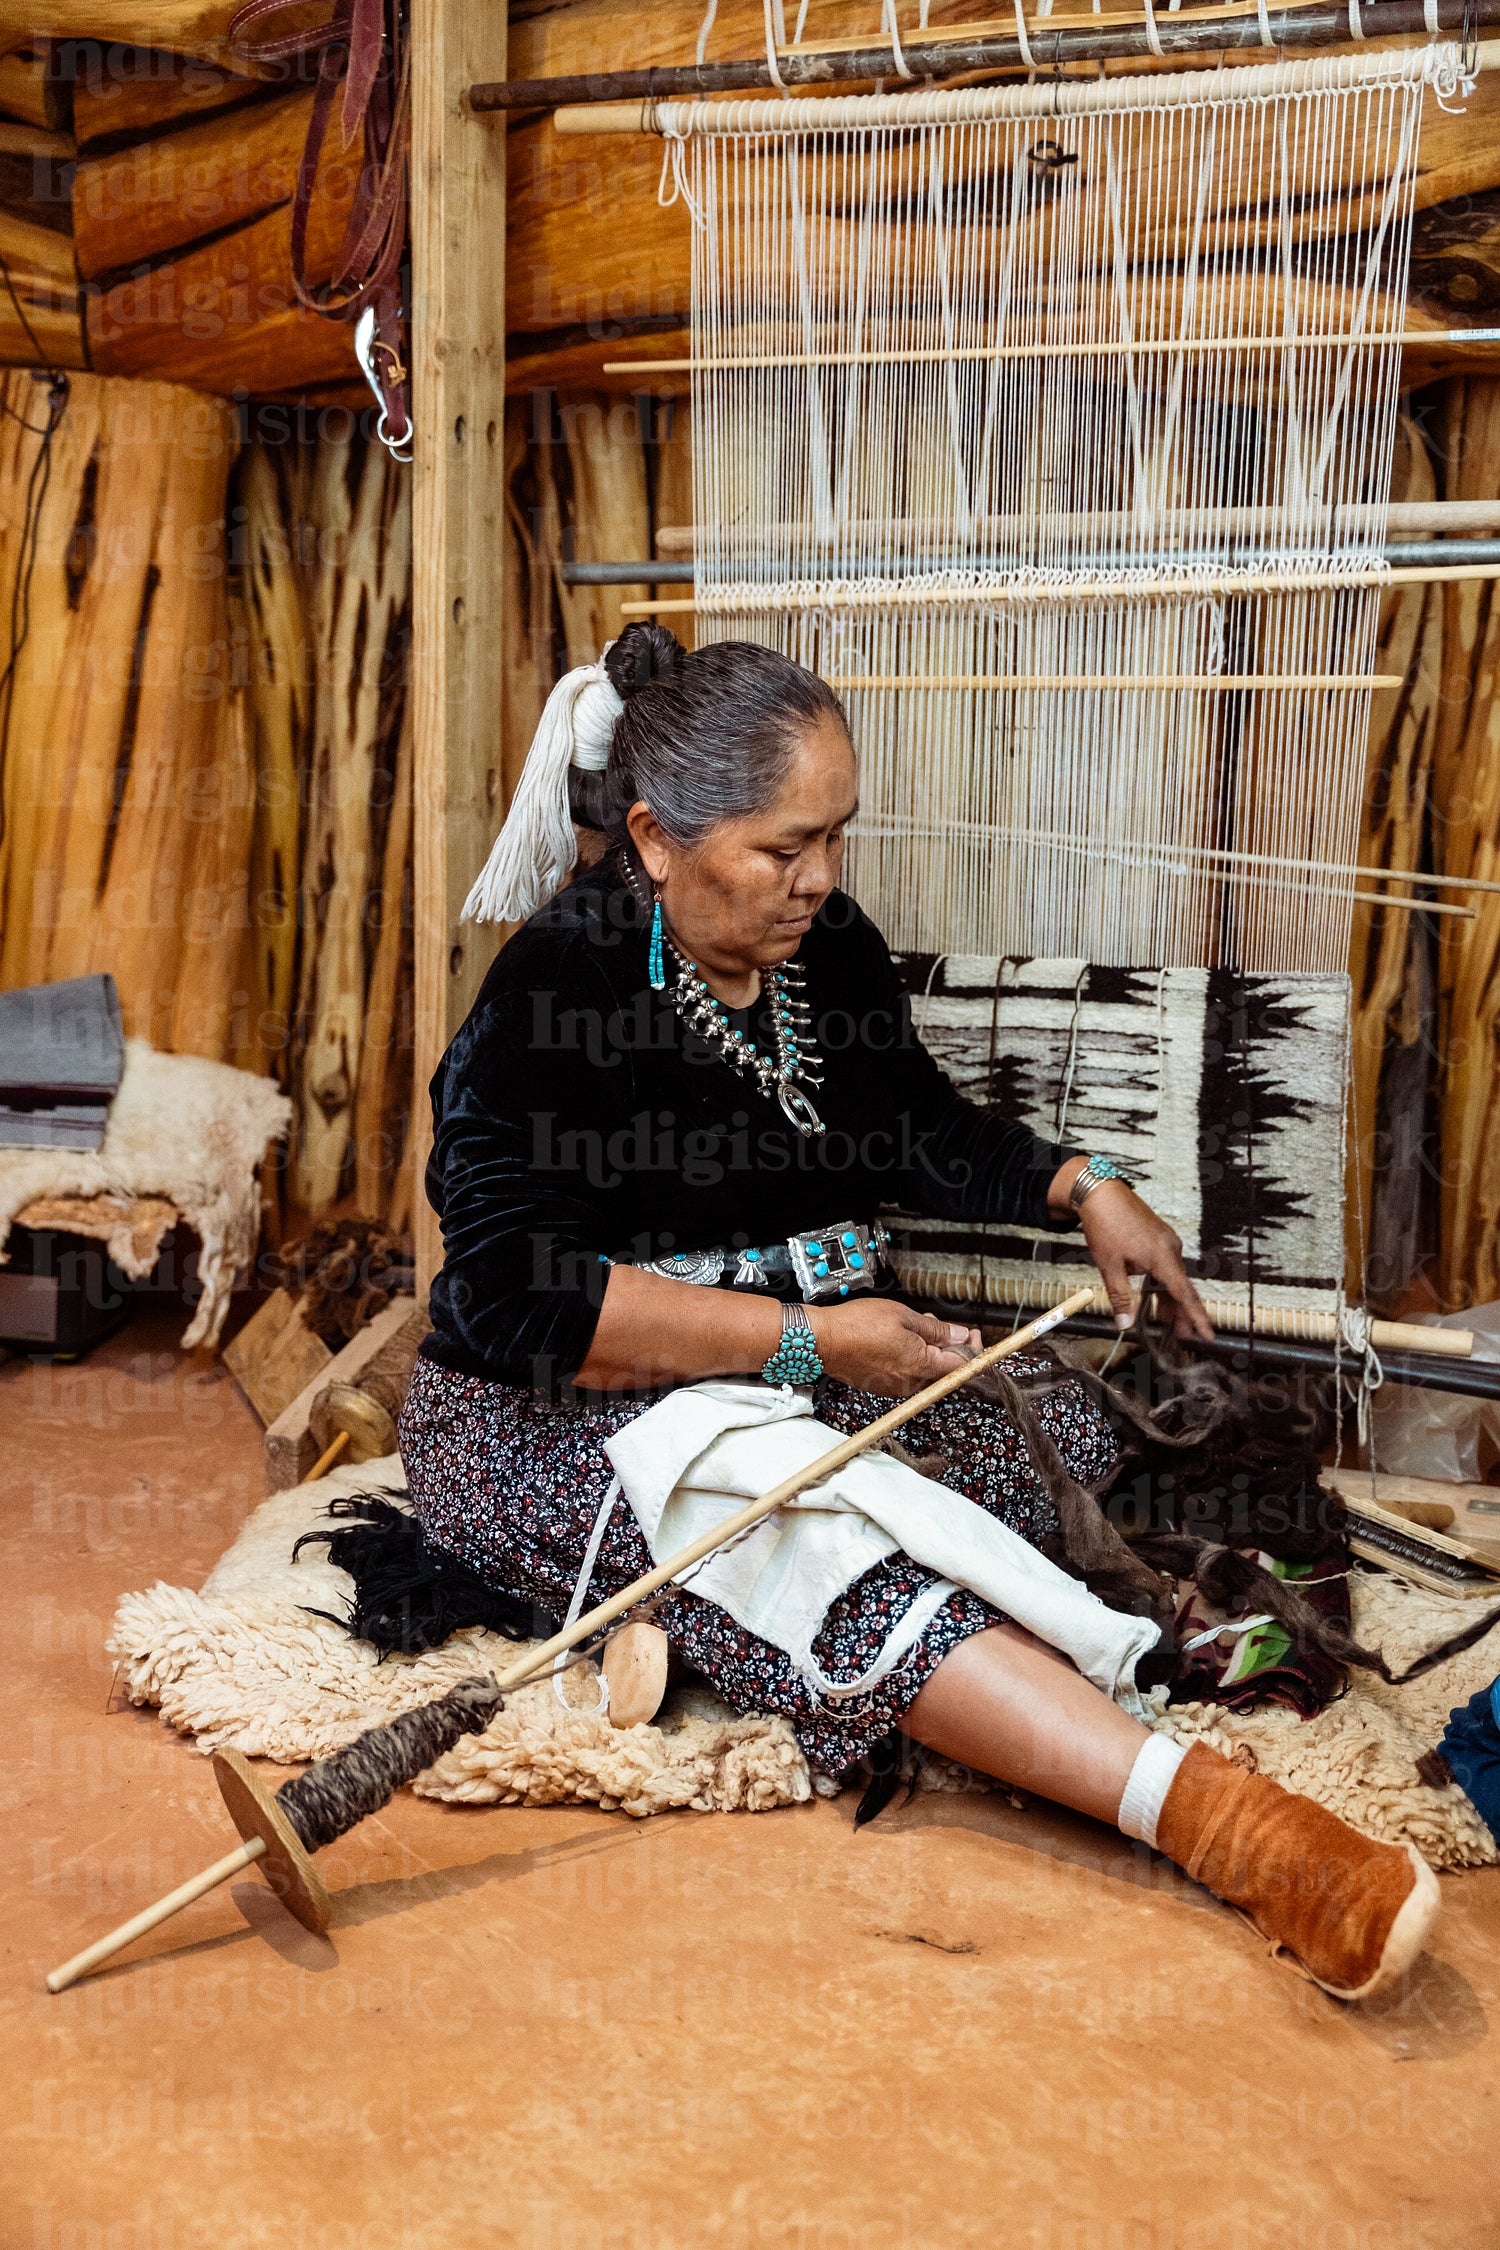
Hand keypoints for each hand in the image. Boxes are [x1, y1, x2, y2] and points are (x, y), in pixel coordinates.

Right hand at [811, 1299, 979, 1397]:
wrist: (822, 1340)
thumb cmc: (857, 1326)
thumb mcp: (904, 1316)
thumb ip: (936, 1330)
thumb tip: (959, 1336)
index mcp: (919, 1365)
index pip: (960, 1365)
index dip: (972, 1351)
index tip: (975, 1337)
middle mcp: (909, 1382)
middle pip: (942, 1370)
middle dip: (949, 1347)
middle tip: (946, 1326)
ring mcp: (894, 1387)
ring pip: (924, 1371)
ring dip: (929, 1351)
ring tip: (919, 1328)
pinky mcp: (881, 1386)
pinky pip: (906, 1374)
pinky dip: (911, 1358)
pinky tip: (902, 1340)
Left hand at [1049, 1163, 1213, 1341]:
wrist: (1101, 1192)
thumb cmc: (1105, 1225)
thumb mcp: (1110, 1266)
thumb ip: (1120, 1297)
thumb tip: (1125, 1325)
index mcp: (1163, 1257)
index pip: (1185, 1294)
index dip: (1196, 1317)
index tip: (1208, 1334)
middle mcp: (1171, 1249)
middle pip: (1181, 1288)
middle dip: (1182, 1314)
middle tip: (1184, 1338)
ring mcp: (1167, 1242)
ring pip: (1174, 1278)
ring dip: (1170, 1300)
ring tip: (1168, 1324)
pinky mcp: (1160, 1238)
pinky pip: (1167, 1266)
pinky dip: (1164, 1284)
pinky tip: (1156, 1298)